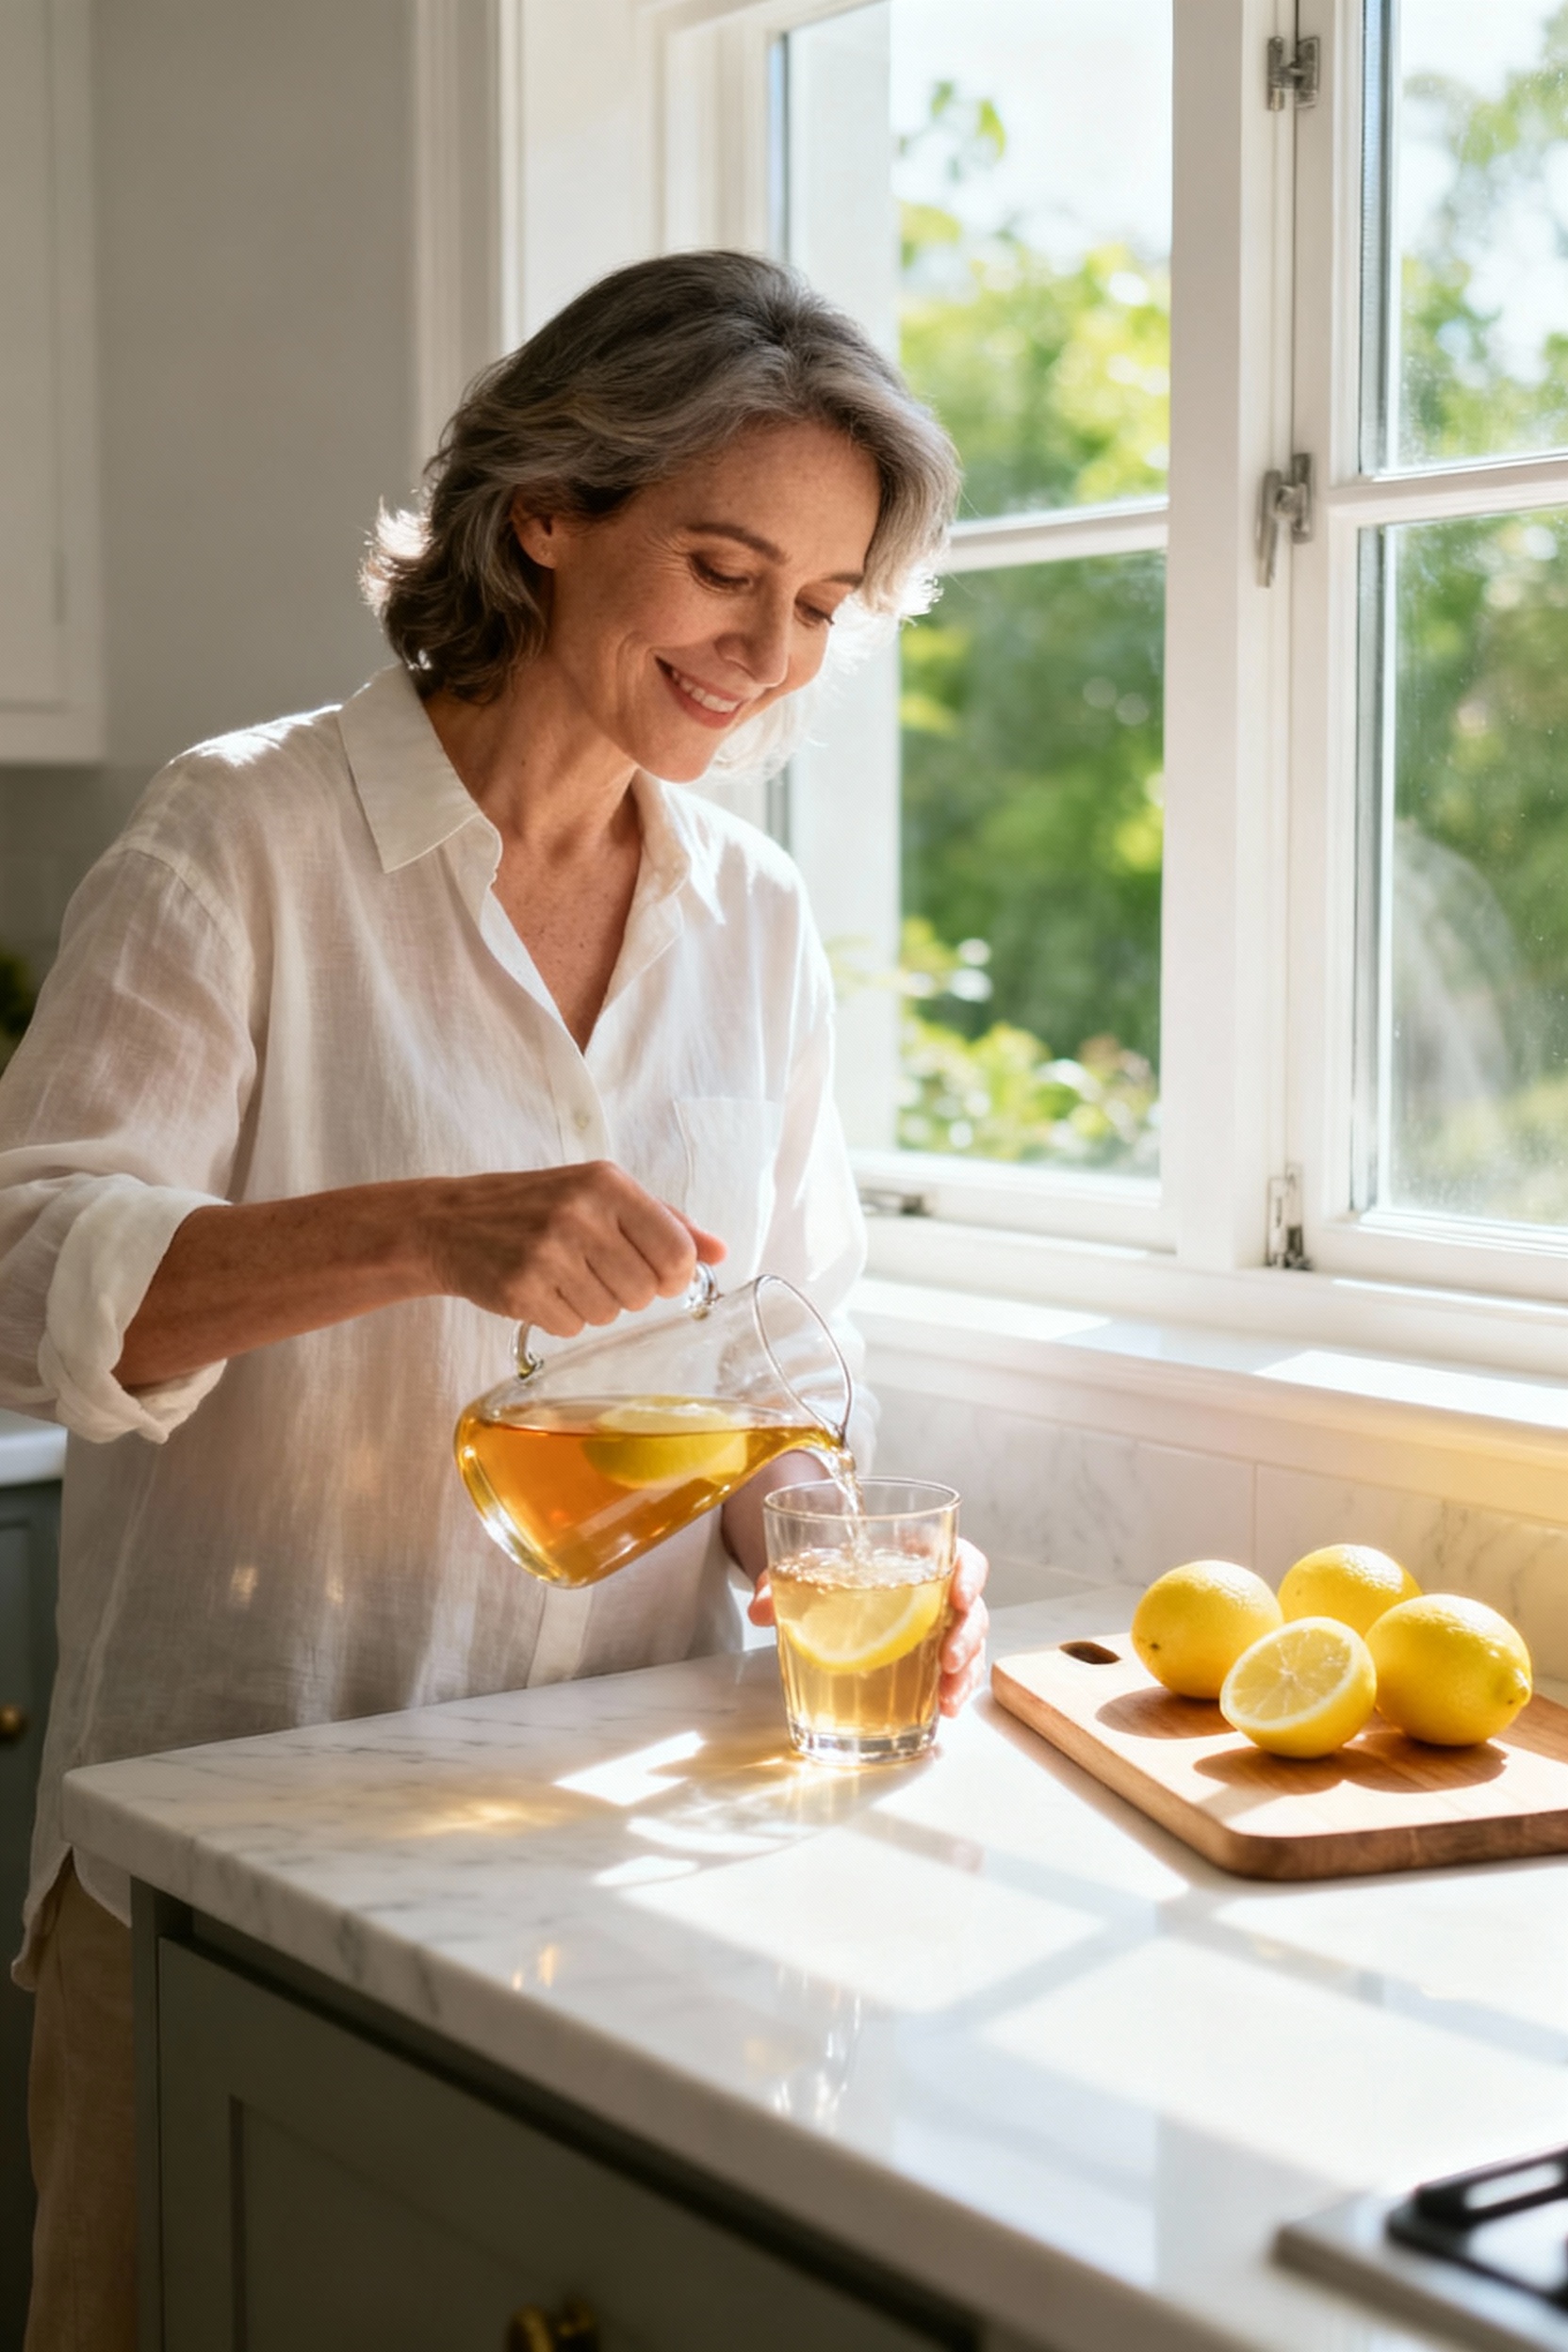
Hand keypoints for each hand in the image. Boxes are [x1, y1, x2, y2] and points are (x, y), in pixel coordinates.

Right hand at [418, 1161, 723, 1334]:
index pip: (676, 1250)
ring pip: (610, 1314)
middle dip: (628, 1291)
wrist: (450, 1222)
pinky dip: (561, 1317)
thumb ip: (665, 1221)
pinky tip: (540, 1290)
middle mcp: (579, 1214)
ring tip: (563, 1276)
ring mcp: (547, 1253)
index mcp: (607, 1184)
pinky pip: (572, 1327)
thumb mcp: (600, 1195)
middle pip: (645, 1291)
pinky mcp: (520, 1290)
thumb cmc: (535, 1206)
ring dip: (593, 1305)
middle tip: (594, 1270)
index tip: (658, 1276)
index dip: (674, 1275)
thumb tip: (719, 1252)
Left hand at [747, 1535, 990, 1718]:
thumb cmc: (824, 1570)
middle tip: (948, 1659)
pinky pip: (955, 1672)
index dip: (969, 1574)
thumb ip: (779, 1583)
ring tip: (947, 1698)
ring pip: (969, 1644)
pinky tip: (944, 1710)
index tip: (959, 1593)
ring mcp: (936, 1626)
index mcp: (917, 1556)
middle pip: (972, 1607)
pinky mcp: (930, 1658)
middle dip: (968, 1635)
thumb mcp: (800, 1570)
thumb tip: (760, 1608)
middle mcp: (936, 1590)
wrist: (817, 1591)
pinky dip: (953, 1691)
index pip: (962, 1556)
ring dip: (966, 1670)